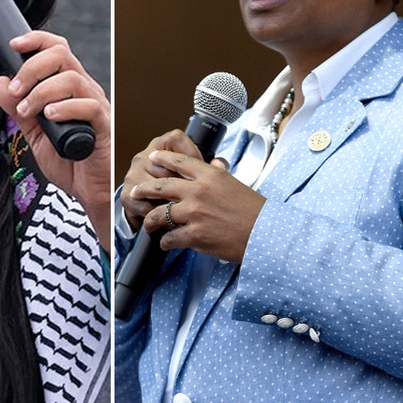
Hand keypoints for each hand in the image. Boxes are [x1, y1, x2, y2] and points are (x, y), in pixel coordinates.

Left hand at [0, 31, 110, 248]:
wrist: (89, 190)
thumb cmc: (67, 159)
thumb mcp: (33, 133)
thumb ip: (17, 109)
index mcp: (67, 87)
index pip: (56, 49)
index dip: (36, 40)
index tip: (13, 45)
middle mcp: (84, 90)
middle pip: (62, 55)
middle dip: (31, 67)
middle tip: (15, 90)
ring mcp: (96, 106)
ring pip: (72, 78)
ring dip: (41, 92)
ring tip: (26, 112)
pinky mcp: (104, 126)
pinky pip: (88, 106)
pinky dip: (64, 108)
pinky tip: (49, 118)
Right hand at [120, 129, 203, 232]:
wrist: (149, 207)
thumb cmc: (173, 187)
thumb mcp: (190, 173)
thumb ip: (207, 167)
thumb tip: (221, 163)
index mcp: (160, 145)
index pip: (176, 138)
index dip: (191, 152)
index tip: (200, 167)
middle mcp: (144, 157)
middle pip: (167, 165)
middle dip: (183, 183)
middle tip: (195, 194)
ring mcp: (133, 175)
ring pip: (157, 186)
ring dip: (171, 200)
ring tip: (183, 208)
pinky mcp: (127, 195)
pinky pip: (147, 204)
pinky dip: (160, 213)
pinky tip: (170, 217)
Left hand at [129, 149, 264, 262]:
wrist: (266, 234)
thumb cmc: (255, 210)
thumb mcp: (235, 184)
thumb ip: (218, 175)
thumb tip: (214, 164)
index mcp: (210, 175)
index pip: (179, 162)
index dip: (162, 159)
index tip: (152, 158)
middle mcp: (198, 191)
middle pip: (161, 186)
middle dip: (143, 189)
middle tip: (136, 191)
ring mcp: (194, 213)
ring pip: (159, 214)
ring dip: (150, 220)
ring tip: (148, 225)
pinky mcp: (194, 235)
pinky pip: (170, 238)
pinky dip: (165, 242)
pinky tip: (165, 244)